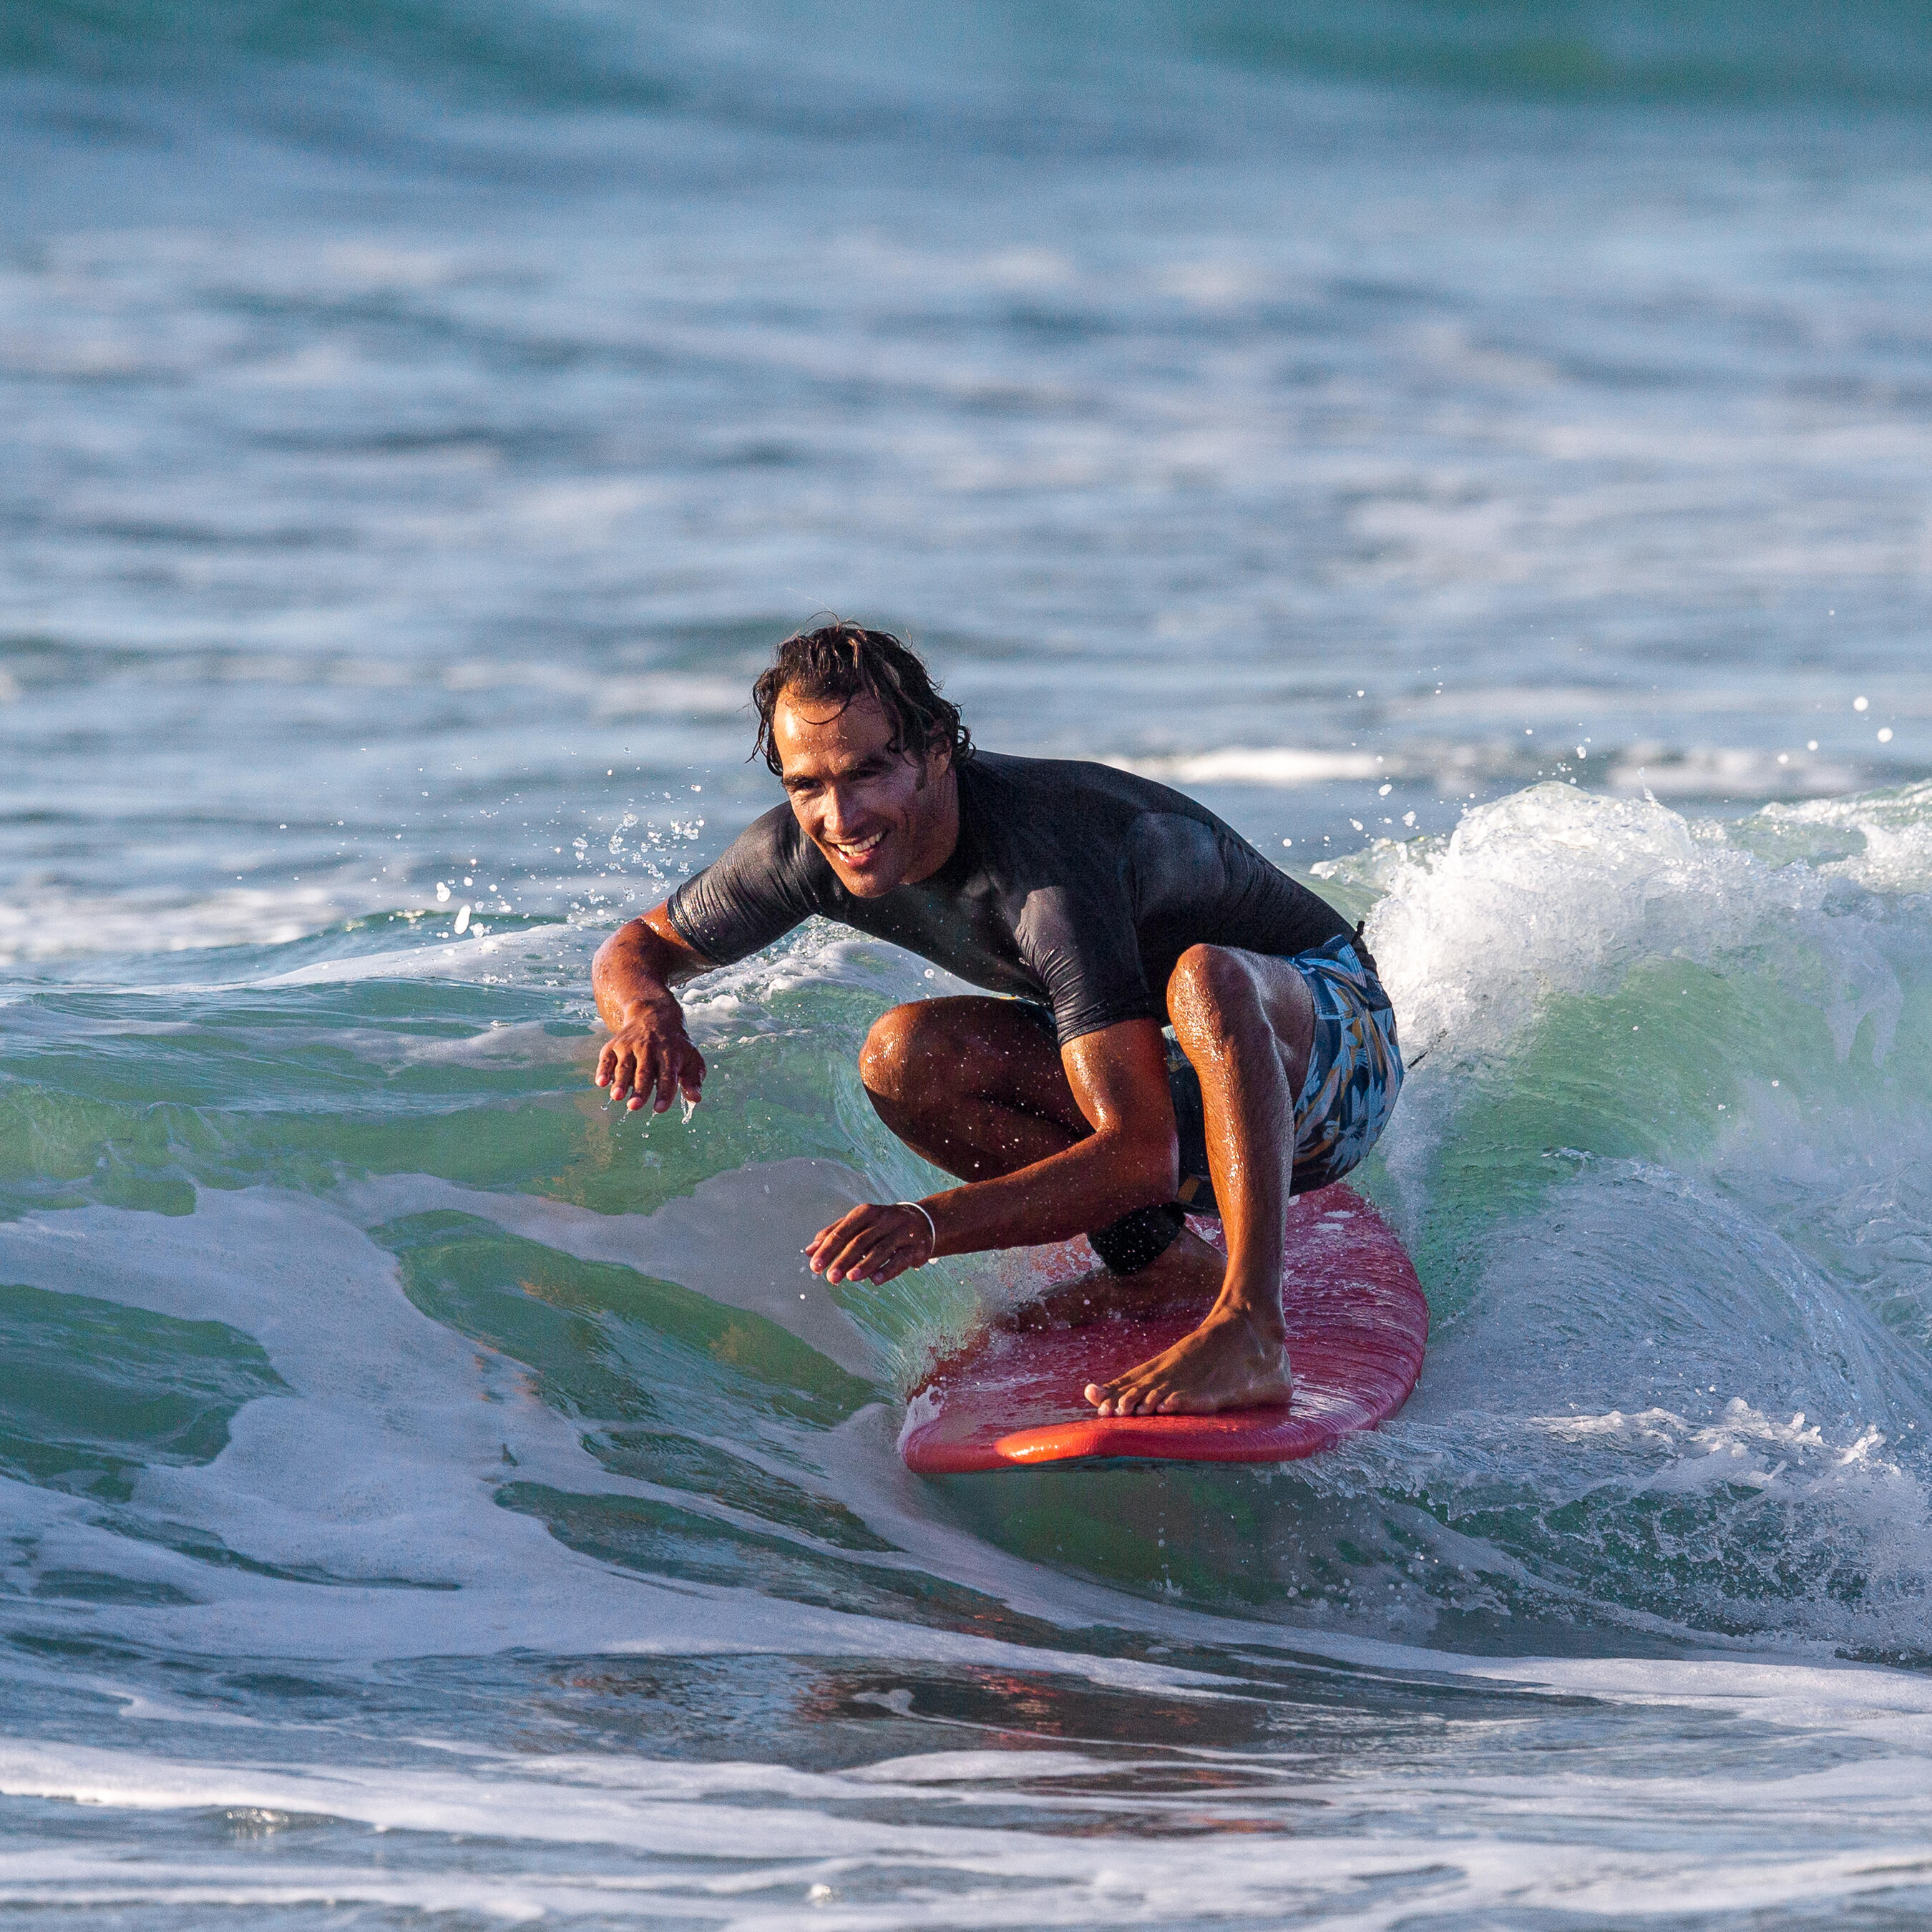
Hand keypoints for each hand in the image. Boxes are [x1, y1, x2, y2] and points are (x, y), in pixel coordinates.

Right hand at [595, 1003, 704, 1112]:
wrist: (654, 1015)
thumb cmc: (675, 1046)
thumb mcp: (691, 1058)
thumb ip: (693, 1080)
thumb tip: (695, 1098)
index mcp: (670, 1053)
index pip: (668, 1076)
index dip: (664, 1093)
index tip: (659, 1109)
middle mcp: (649, 1048)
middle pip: (644, 1072)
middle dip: (639, 1090)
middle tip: (634, 1107)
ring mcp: (630, 1045)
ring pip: (625, 1065)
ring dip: (620, 1082)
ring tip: (617, 1097)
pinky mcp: (614, 1045)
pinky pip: (607, 1057)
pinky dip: (603, 1069)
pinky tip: (601, 1082)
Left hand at [806, 1202, 934, 1284]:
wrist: (922, 1221)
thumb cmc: (881, 1225)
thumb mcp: (858, 1225)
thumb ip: (834, 1235)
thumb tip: (808, 1251)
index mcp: (866, 1212)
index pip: (843, 1230)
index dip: (828, 1248)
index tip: (814, 1265)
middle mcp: (885, 1219)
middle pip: (861, 1240)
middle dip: (843, 1259)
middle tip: (829, 1277)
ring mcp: (902, 1232)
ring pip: (881, 1249)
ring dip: (865, 1264)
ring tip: (849, 1278)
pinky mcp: (917, 1247)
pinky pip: (901, 1259)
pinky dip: (888, 1270)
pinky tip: (875, 1281)